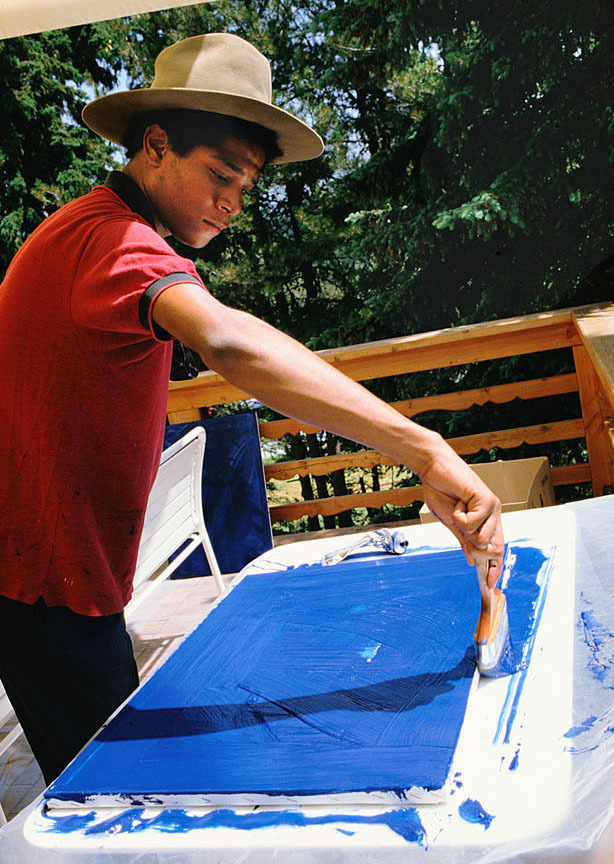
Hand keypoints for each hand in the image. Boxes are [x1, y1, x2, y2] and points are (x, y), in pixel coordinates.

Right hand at [419, 446, 503, 586]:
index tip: (490, 585)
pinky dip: (459, 517)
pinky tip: (458, 503)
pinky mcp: (486, 500)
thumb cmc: (442, 491)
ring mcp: (492, 508)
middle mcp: (494, 515)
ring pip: (482, 539)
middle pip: (493, 549)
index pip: (497, 549)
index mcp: (488, 521)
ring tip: (457, 511)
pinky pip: (472, 524)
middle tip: (460, 529)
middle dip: (474, 548)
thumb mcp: (452, 523)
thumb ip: (464, 541)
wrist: (434, 469)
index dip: (495, 568)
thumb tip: (473, 561)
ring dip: (463, 530)